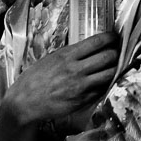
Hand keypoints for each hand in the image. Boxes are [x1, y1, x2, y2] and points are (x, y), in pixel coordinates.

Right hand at [2, 31, 118, 129]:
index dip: (111, 38)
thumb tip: (87, 49)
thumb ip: (69, 54)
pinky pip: (102, 89)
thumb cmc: (34, 79)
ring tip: (112, 67)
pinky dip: (105, 84)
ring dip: (114, 69)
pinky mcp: (83, 100)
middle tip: (116, 53)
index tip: (114, 38)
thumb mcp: (50, 59)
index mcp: (67, 55)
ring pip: (110, 73)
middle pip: (109, 57)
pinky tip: (101, 82)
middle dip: (116, 53)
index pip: (98, 42)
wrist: (24, 102)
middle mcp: (76, 69)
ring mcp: (81, 86)